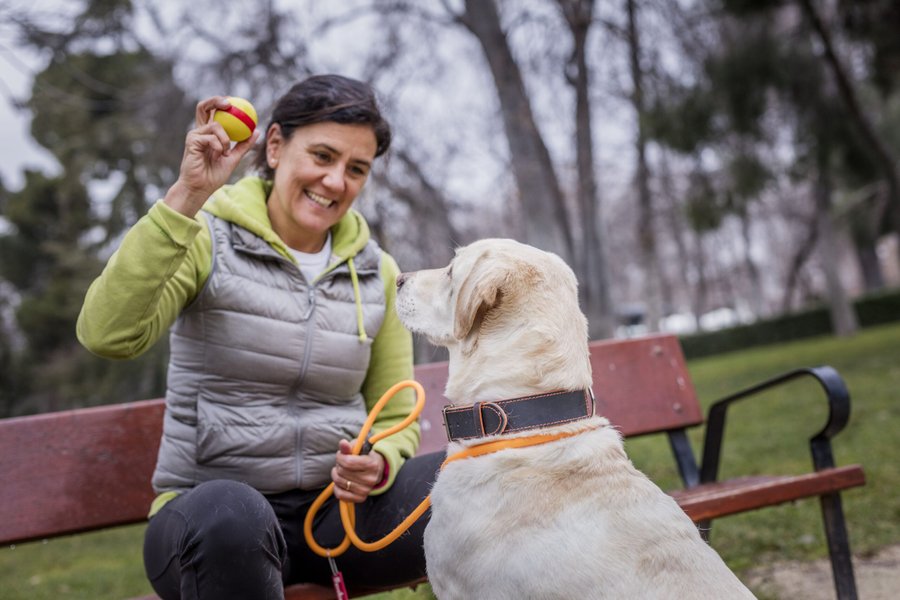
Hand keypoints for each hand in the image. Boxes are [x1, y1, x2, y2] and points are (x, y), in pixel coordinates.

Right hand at [164, 96, 260, 217]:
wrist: (201, 188)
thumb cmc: (214, 175)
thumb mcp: (233, 159)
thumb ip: (243, 145)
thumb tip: (257, 132)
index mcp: (208, 134)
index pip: (212, 113)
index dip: (220, 103)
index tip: (234, 102)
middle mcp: (200, 132)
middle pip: (203, 107)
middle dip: (215, 101)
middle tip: (228, 103)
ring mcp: (195, 135)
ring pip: (215, 125)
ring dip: (226, 139)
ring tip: (225, 153)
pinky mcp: (192, 141)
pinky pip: (211, 137)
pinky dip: (219, 146)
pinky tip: (219, 154)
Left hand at [331, 439, 385, 503]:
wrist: (377, 470)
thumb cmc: (365, 456)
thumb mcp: (359, 448)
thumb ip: (350, 446)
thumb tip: (342, 443)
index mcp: (373, 465)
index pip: (348, 462)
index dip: (340, 457)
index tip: (340, 455)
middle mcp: (371, 479)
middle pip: (342, 472)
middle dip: (338, 465)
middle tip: (342, 463)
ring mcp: (366, 490)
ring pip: (339, 482)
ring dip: (336, 474)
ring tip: (341, 471)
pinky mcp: (361, 498)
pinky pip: (340, 495)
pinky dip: (336, 487)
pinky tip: (341, 481)